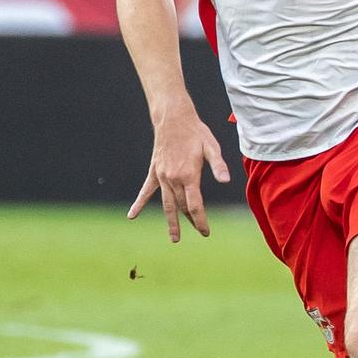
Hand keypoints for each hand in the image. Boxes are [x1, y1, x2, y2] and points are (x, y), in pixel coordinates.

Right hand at [129, 112, 230, 241]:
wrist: (173, 119)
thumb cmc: (196, 132)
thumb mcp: (212, 147)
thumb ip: (218, 165)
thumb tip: (225, 181)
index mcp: (189, 175)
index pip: (195, 205)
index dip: (200, 221)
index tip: (205, 232)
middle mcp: (174, 178)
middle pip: (182, 206)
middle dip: (191, 220)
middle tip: (199, 232)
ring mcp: (162, 176)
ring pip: (166, 203)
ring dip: (171, 221)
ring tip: (174, 238)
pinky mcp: (154, 171)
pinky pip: (146, 191)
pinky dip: (139, 204)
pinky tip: (131, 216)